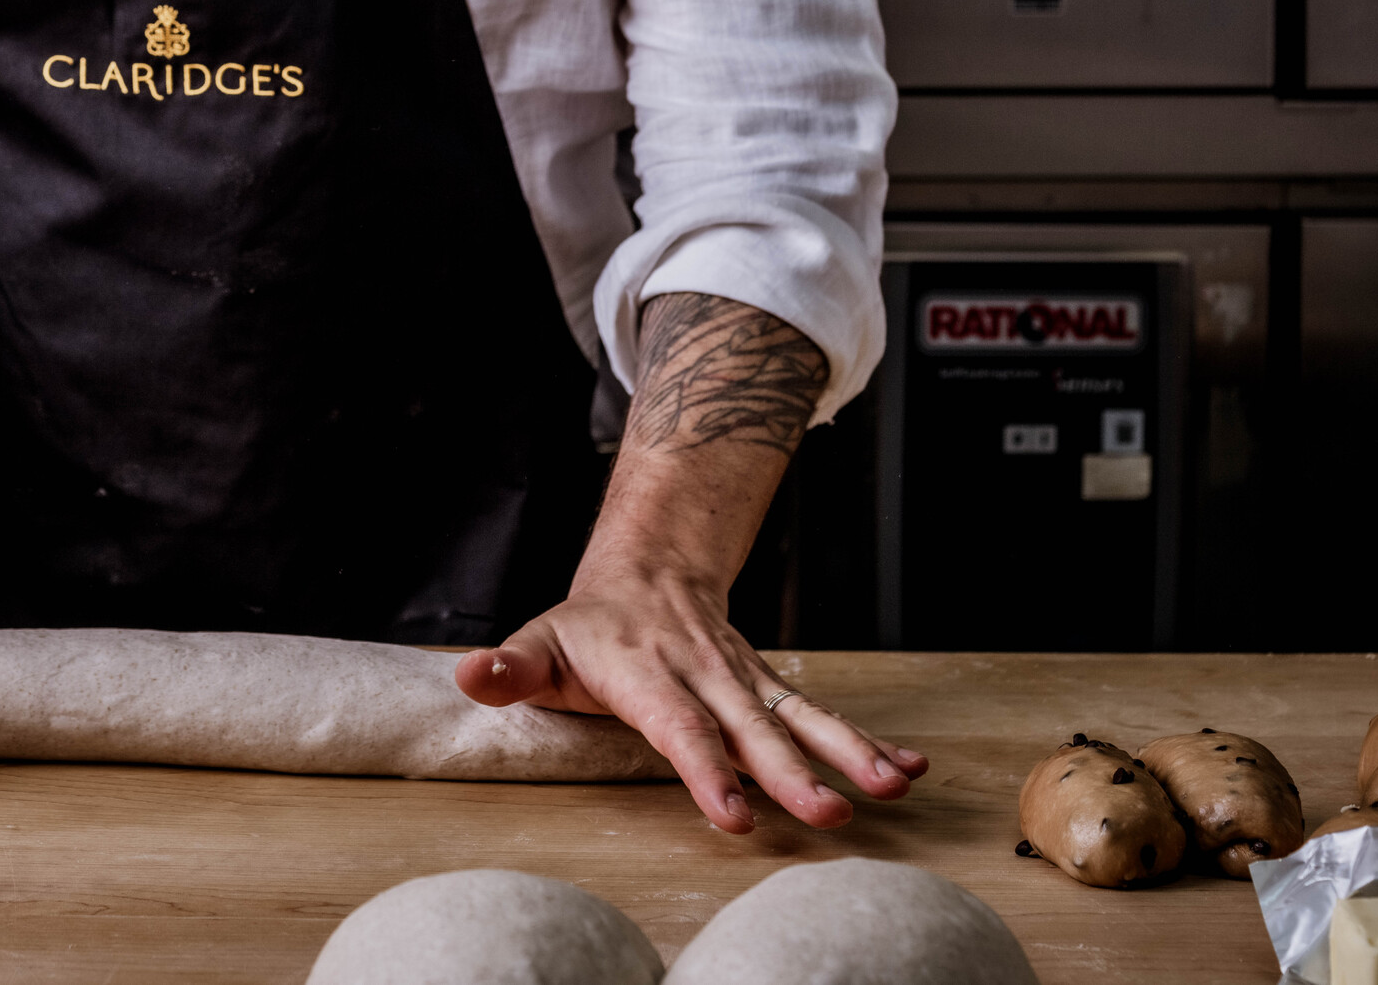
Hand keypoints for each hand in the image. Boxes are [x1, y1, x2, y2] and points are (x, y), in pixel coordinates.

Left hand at [454, 556, 925, 832]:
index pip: (679, 727)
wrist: (648, 565)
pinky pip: (821, 711)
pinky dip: (868, 736)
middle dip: (793, 772)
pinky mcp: (772, 686)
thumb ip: (510, 668)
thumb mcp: (541, 641)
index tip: (735, 812)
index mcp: (648, 673)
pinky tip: (908, 765)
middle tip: (830, 812)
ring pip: (801, 716)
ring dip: (849, 751)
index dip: (705, 769)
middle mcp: (707, 675)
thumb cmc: (589, 625)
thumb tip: (468, 676)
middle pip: (753, 729)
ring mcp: (746, 679)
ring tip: (891, 786)